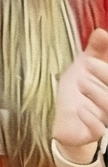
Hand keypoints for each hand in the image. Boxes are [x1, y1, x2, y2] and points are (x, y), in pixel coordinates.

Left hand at [54, 28, 107, 159]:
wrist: (63, 117)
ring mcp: (104, 122)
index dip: (107, 70)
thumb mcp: (85, 66)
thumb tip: (103, 31)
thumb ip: (96, 51)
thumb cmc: (78, 91)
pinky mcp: (92, 134)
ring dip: (98, 94)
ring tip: (82, 82)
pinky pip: (98, 129)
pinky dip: (90, 118)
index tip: (94, 59)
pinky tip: (80, 108)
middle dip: (105, 75)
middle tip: (90, 64)